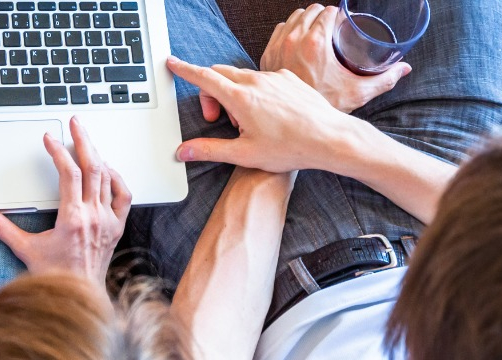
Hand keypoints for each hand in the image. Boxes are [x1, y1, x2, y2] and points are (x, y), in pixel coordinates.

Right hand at [0, 118, 132, 285]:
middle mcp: (94, 217)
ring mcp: (109, 221)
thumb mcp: (24, 249)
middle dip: (83, 140)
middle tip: (76, 122)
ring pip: (108, 177)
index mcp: (72, 219)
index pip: (69, 174)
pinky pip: (124, 195)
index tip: (49, 138)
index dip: (59, 151)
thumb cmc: (54, 275)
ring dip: (98, 155)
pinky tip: (108, 169)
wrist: (79, 295)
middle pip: (93, 167)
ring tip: (87, 140)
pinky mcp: (117, 227)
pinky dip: (116, 178)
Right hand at [168, 56, 359, 172]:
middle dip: (211, 92)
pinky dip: (256, 91)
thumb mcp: (243, 154)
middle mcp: (255, 81)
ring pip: (242, 76)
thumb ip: (209, 150)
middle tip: (218, 120)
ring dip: (234, 94)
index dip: (184, 70)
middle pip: (220, 74)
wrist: (330, 138)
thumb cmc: (290, 149)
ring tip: (247, 123)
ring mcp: (274, 77)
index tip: (172, 63)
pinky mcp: (289, 78)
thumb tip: (183, 151)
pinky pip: (264, 78)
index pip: (203, 77)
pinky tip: (268, 115)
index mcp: (240, 98)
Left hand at [259, 4, 410, 112]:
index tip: (342, 22)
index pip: (327, 11)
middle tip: (332, 26)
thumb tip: (405, 68)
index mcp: (315, 43)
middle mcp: (293, 41)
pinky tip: (297, 38)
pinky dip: (288, 31)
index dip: (337, 13)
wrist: (299, 127)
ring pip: (292, 19)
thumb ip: (385, 79)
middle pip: (309, 11)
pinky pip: (278, 32)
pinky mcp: (268, 58)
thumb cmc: (328, 109)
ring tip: (316, 30)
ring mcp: (278, 48)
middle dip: (322, 15)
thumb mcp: (359, 92)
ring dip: (305, 20)